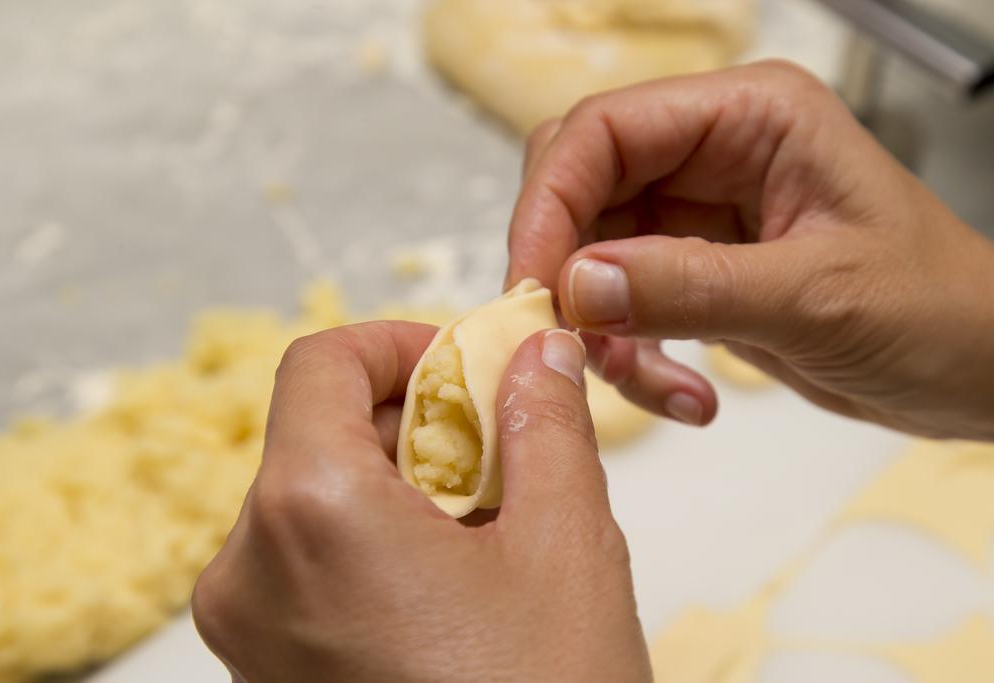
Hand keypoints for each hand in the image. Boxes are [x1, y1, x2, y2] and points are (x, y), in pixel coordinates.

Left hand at [192, 322, 650, 682]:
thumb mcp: (566, 544)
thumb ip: (546, 422)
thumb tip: (538, 351)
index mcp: (310, 512)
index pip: (320, 363)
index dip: (397, 344)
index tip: (464, 364)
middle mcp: (248, 567)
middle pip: (317, 430)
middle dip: (413, 419)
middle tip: (500, 445)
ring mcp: (246, 626)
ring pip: (314, 495)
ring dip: (400, 481)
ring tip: (490, 523)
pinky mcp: (263, 667)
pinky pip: (306, 560)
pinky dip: (373, 538)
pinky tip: (453, 578)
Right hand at [507, 60, 993, 440]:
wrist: (974, 369)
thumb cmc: (935, 310)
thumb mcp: (815, 297)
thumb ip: (690, 285)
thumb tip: (575, 284)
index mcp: (750, 116)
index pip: (605, 130)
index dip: (551, 201)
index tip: (532, 283)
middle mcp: (714, 152)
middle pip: (580, 187)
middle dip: (564, 268)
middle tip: (570, 339)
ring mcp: (698, 213)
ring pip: (589, 255)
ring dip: (601, 331)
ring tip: (648, 382)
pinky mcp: (692, 270)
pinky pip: (621, 305)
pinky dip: (632, 358)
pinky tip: (685, 394)